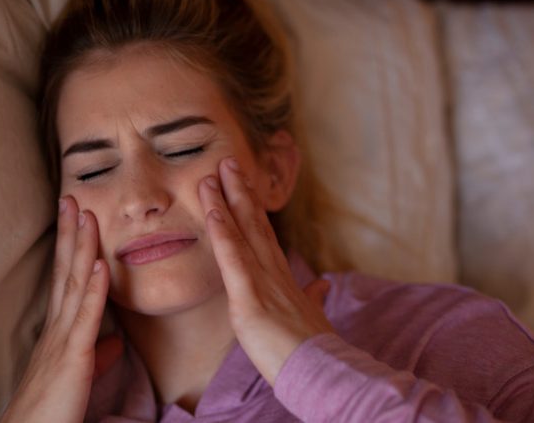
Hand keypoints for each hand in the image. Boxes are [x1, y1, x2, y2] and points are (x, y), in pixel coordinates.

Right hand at [0, 197, 116, 422]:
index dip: (72, 247)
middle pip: (66, 271)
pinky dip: (94, 289)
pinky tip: (102, 264)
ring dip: (82, 248)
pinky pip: (85, 318)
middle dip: (70, 234)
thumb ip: (97, 352)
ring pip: (75, 285)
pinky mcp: (72, 358)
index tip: (77, 216)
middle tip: (73, 197)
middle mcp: (58, 328)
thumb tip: (116, 341)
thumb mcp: (79, 373)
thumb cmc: (53, 409)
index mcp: (61, 330)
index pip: (67, 278)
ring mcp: (63, 340)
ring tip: (87, 214)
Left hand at [198, 157, 333, 384]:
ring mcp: (263, 283)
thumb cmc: (312, 349)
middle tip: (226, 161)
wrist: (321, 372)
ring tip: (212, 173)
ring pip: (242, 234)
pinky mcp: (251, 300)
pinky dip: (223, 234)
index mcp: (283, 278)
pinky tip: (213, 211)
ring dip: (226, 201)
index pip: (264, 235)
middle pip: (254, 224)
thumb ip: (314, 297)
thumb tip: (322, 285)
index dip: (252, 208)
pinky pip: (233, 260)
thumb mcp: (312, 317)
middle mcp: (274, 272)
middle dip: (240, 191)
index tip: (243, 183)